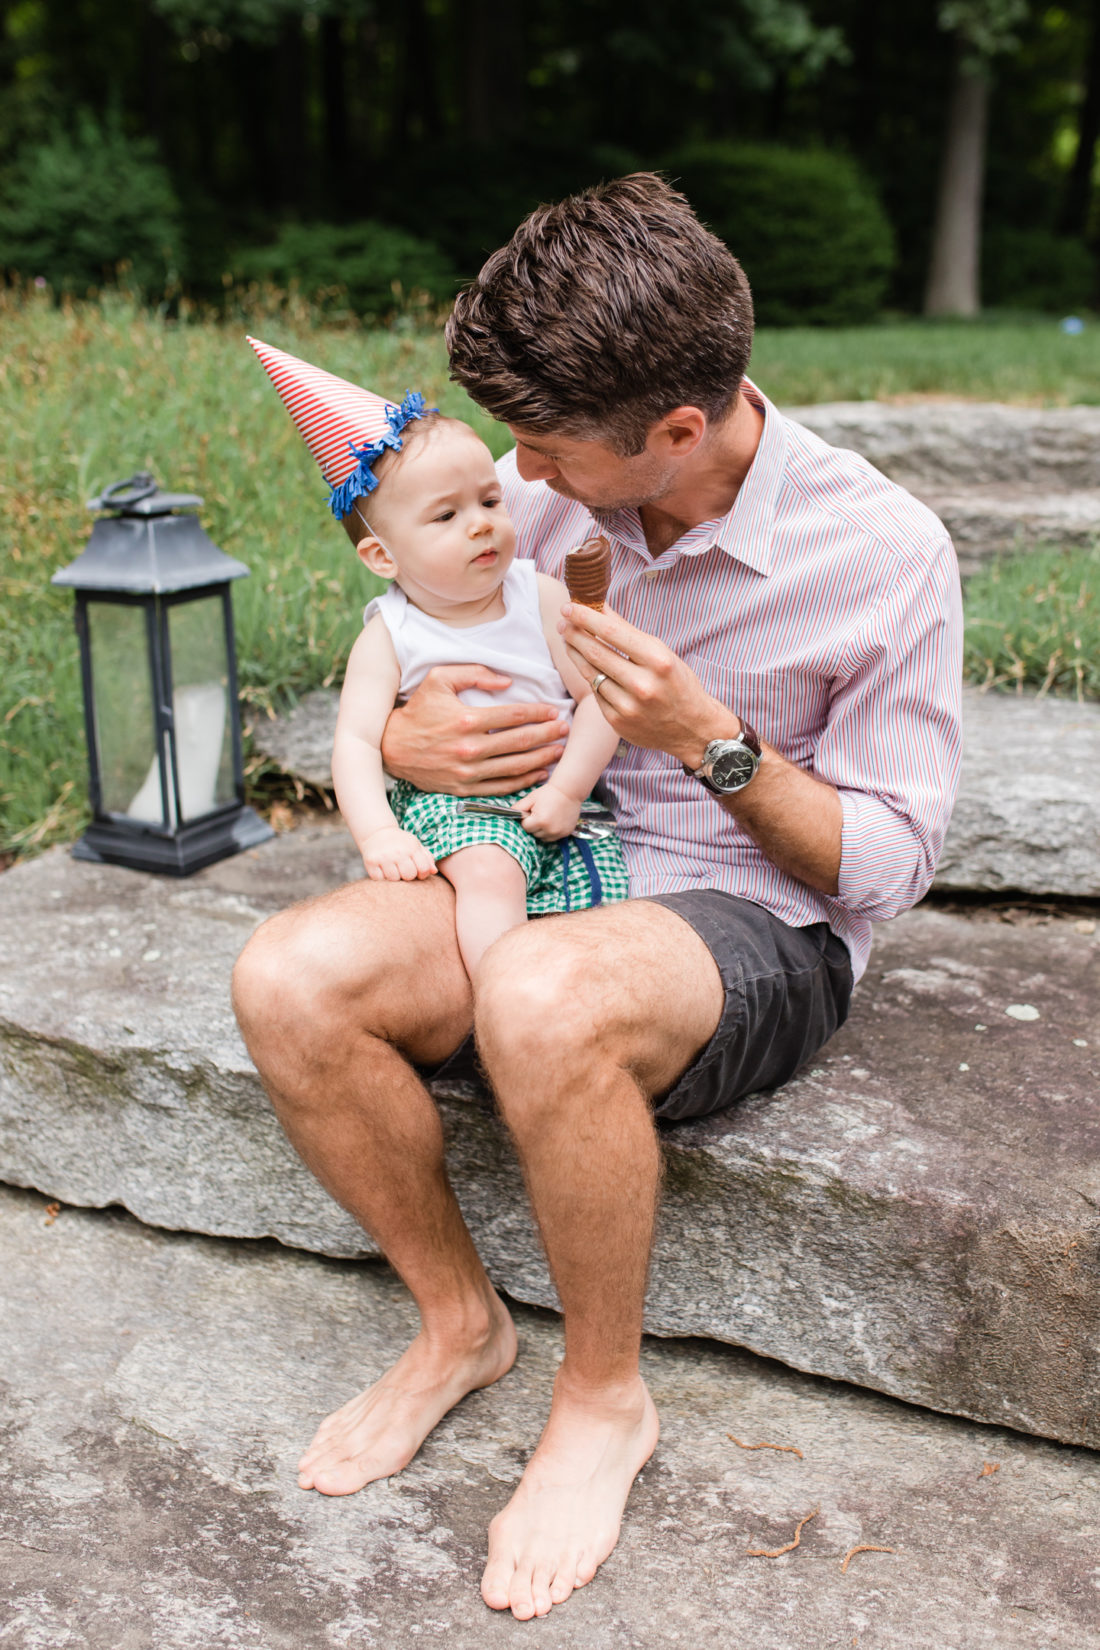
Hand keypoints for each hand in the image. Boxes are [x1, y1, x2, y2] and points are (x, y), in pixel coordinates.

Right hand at [361, 826, 436, 881]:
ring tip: (393, 869)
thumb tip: (434, 871)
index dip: (422, 874)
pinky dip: (382, 878)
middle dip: (408, 876)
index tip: (418, 872)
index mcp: (411, 847)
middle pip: (408, 876)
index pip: (423, 869)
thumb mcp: (416, 845)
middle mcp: (398, 851)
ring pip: (394, 879)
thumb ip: (427, 858)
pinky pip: (380, 879)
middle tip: (403, 870)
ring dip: (394, 877)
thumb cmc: (401, 843)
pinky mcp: (371, 862)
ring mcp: (383, 857)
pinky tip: (383, 869)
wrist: (377, 833)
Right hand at [380, 665, 568, 795]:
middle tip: (564, 729)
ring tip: (558, 751)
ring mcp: (468, 771)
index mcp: (467, 719)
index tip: (553, 711)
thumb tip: (507, 681)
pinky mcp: (464, 788)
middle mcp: (470, 748)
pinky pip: (501, 787)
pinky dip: (523, 782)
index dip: (538, 713)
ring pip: (515, 767)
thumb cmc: (418, 710)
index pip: (514, 716)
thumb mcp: (439, 679)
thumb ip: (474, 673)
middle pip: (520, 742)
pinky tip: (539, 773)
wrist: (393, 747)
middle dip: (547, 735)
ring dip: (541, 759)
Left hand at [518, 782, 582, 840]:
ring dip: (542, 830)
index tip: (531, 811)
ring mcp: (559, 833)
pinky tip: (553, 820)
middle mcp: (550, 829)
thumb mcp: (530, 798)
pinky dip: (551, 831)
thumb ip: (517, 808)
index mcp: (540, 820)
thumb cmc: (548, 793)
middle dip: (534, 825)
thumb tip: (508, 816)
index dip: (526, 819)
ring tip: (547, 816)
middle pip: (534, 834)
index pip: (525, 827)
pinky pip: (553, 837)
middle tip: (540, 812)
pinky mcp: (566, 833)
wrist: (569, 791)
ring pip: (543, 838)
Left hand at [560, 603, 736, 768]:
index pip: (612, 632)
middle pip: (595, 652)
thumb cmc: (677, 684)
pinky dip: (589, 676)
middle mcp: (642, 684)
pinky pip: (595, 693)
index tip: (569, 607)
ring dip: (575, 653)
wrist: (692, 729)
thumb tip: (600, 608)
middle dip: (574, 633)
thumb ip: (629, 633)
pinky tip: (586, 665)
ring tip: (568, 640)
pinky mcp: (617, 721)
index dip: (586, 617)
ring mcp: (628, 706)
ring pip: (590, 673)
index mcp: (657, 660)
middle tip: (563, 622)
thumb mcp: (662, 653)